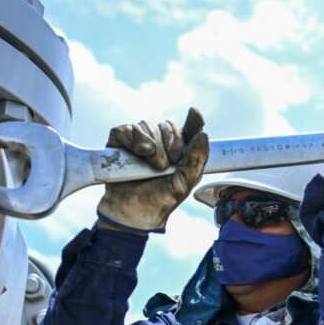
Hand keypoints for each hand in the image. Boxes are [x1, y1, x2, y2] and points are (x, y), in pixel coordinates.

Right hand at [97, 108, 207, 231]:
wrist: (134, 212)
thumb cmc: (161, 199)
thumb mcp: (186, 182)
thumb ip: (197, 158)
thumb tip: (203, 134)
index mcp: (179, 150)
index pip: (188, 128)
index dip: (193, 120)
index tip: (194, 113)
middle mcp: (159, 142)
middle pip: (168, 125)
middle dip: (171, 144)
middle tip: (167, 166)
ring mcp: (139, 140)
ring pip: (148, 126)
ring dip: (154, 147)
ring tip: (152, 167)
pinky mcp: (119, 141)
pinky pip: (127, 129)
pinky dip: (134, 139)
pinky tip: (139, 153)